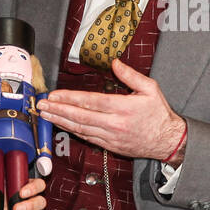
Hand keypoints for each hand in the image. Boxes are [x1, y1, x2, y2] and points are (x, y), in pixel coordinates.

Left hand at [37, 58, 186, 161]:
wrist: (167, 141)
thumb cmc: (159, 114)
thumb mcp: (150, 89)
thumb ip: (131, 75)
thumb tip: (115, 63)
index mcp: (124, 108)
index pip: (91, 102)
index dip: (70, 99)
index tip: (54, 95)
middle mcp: (115, 124)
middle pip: (81, 117)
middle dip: (58, 110)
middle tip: (41, 106)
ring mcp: (111, 137)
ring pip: (80, 129)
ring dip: (60, 122)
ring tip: (46, 115)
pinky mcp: (109, 146)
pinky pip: (87, 138)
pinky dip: (72, 131)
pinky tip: (61, 125)